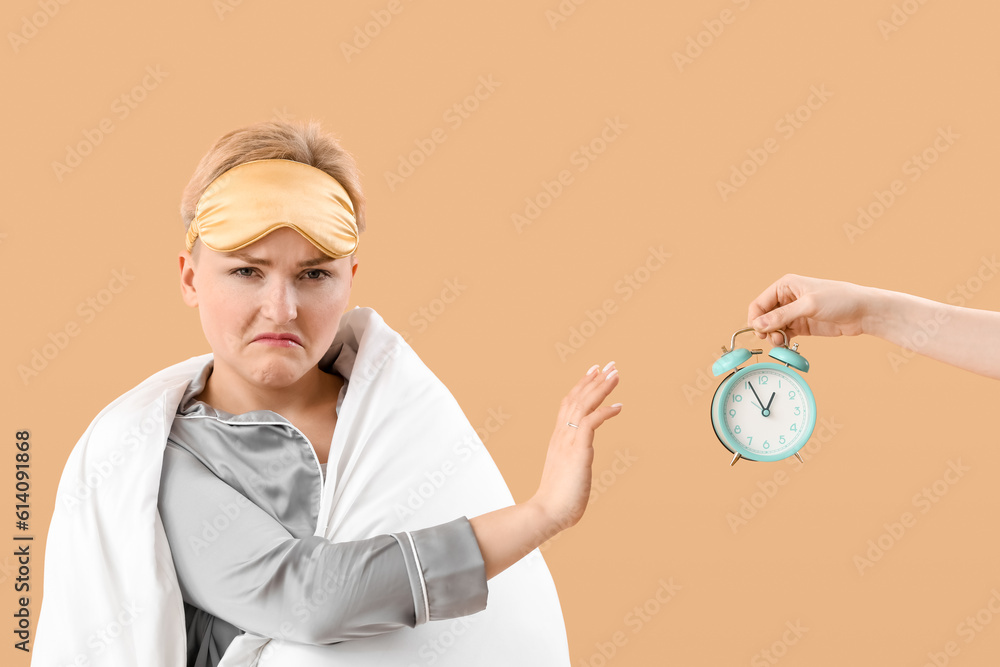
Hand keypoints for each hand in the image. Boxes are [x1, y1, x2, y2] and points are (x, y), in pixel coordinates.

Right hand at [527, 362, 622, 532]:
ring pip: (583, 405)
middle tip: (610, 365)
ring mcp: (568, 441)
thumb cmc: (559, 499)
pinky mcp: (577, 450)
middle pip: (577, 398)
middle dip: (594, 380)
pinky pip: (591, 422)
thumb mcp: (567, 473)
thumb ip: (572, 462)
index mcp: (558, 438)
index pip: (569, 404)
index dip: (582, 386)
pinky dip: (605, 411)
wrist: (548, 512)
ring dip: (601, 388)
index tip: (594, 372)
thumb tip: (580, 463)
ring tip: (616, 375)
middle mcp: (561, 435)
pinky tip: (619, 406)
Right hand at [747, 273, 873, 345]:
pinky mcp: (801, 325)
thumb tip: (759, 324)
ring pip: (772, 327)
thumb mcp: (809, 305)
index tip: (759, 332)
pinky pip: (783, 334)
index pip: (759, 303)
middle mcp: (787, 298)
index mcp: (785, 286)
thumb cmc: (841, 299)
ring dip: (773, 337)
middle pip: (764, 316)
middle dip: (765, 329)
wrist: (864, 312)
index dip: (756, 318)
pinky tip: (785, 345)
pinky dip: (781, 341)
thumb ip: (782, 315)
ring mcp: (794, 313)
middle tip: (773, 339)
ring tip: (781, 343)